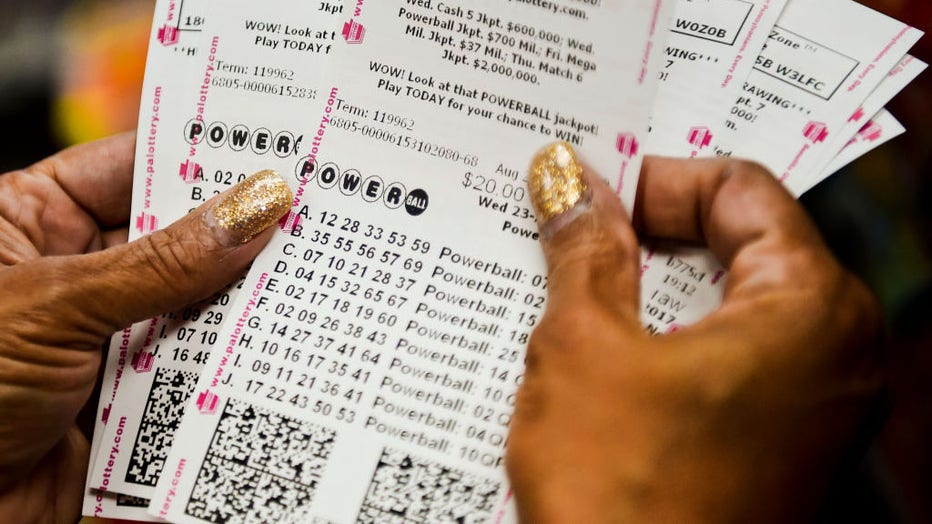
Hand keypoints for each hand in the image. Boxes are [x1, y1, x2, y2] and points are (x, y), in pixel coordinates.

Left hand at [0, 133, 292, 521]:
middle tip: (308, 218)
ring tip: (303, 281)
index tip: (269, 149)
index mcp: (29, 223)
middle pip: (173, 236)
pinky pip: (193, 368)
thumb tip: (248, 212)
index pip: (127, 167)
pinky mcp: (130, 397)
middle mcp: (73, 274)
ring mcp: (105, 336)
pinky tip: (270, 348)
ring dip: (238, 303)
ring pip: (192, 304)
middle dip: (234, 233)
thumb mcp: (52, 308)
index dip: (196, 156)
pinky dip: (229, 365)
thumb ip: (160, 264)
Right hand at [507, 143, 882, 521]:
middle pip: (745, 243)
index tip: (592, 194)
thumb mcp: (584, 346)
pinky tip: (608, 345)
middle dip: (655, 232)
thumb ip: (584, 248)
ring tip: (580, 284)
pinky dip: (671, 337)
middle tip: (579, 230)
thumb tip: (568, 182)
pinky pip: (730, 357)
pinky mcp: (781, 445)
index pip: (743, 189)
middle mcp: (837, 352)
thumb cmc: (622, 495)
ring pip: (731, 303)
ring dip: (655, 286)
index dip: (659, 180)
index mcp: (811, 308)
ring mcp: (816, 405)